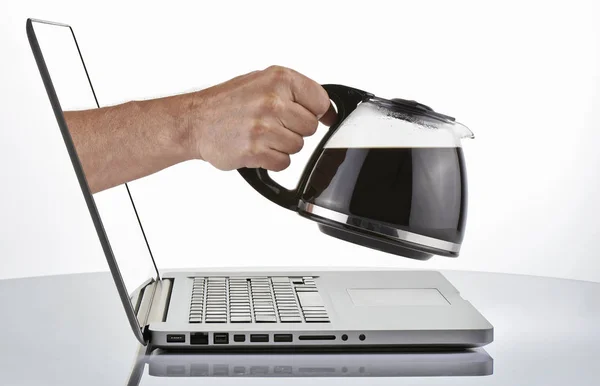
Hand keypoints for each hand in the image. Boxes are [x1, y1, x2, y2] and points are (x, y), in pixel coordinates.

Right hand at [187, 65, 335, 170]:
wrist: (196, 121)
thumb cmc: (228, 102)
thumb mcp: (264, 82)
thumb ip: (298, 93)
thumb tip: (330, 113)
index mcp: (279, 79)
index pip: (320, 101)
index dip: (314, 111)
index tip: (303, 114)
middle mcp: (272, 100)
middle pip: (310, 127)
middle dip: (294, 129)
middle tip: (272, 124)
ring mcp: (263, 127)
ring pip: (298, 146)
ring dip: (282, 145)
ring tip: (261, 135)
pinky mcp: (255, 150)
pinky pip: (283, 163)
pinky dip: (271, 159)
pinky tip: (256, 147)